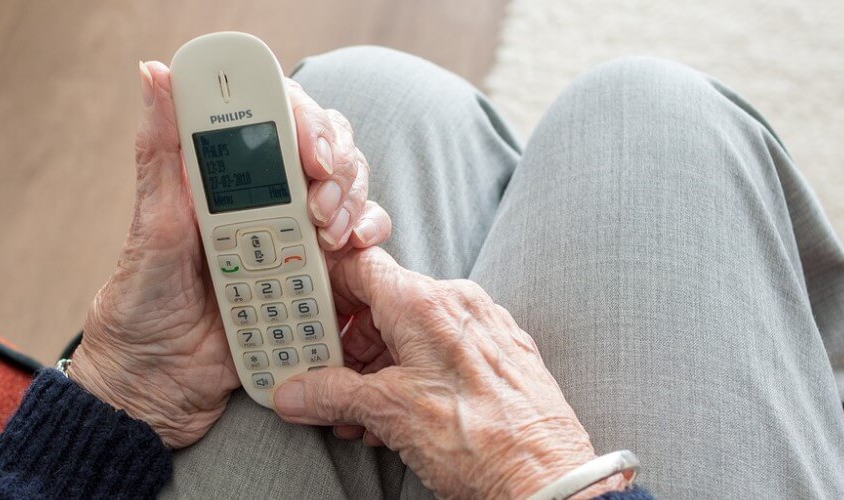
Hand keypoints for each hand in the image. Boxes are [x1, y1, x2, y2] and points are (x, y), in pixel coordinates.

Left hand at [67, 61, 391, 447]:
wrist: (155, 388)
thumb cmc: (140, 308)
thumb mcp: (150, 227)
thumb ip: (160, 152)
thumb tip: (153, 73)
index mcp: (223, 179)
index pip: (276, 117)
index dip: (304, 119)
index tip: (310, 151)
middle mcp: (264, 200)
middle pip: (325, 150)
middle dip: (336, 165)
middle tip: (320, 204)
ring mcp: (293, 238)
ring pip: (350, 193)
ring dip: (353, 203)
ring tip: (330, 236)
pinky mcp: (316, 279)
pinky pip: (358, 250)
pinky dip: (367, 244)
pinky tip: (350, 254)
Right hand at [270, 248, 627, 497]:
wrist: (547, 481)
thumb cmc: (479, 441)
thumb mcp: (387, 414)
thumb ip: (332, 395)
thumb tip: (296, 393)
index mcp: (425, 302)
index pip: (360, 266)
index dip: (325, 288)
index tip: (303, 313)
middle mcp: (458, 304)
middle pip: (383, 304)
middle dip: (347, 346)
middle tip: (321, 378)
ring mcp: (484, 330)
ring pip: (412, 334)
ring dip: (376, 371)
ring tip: (356, 414)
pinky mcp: (502, 358)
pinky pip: (443, 354)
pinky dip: (412, 378)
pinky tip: (395, 419)